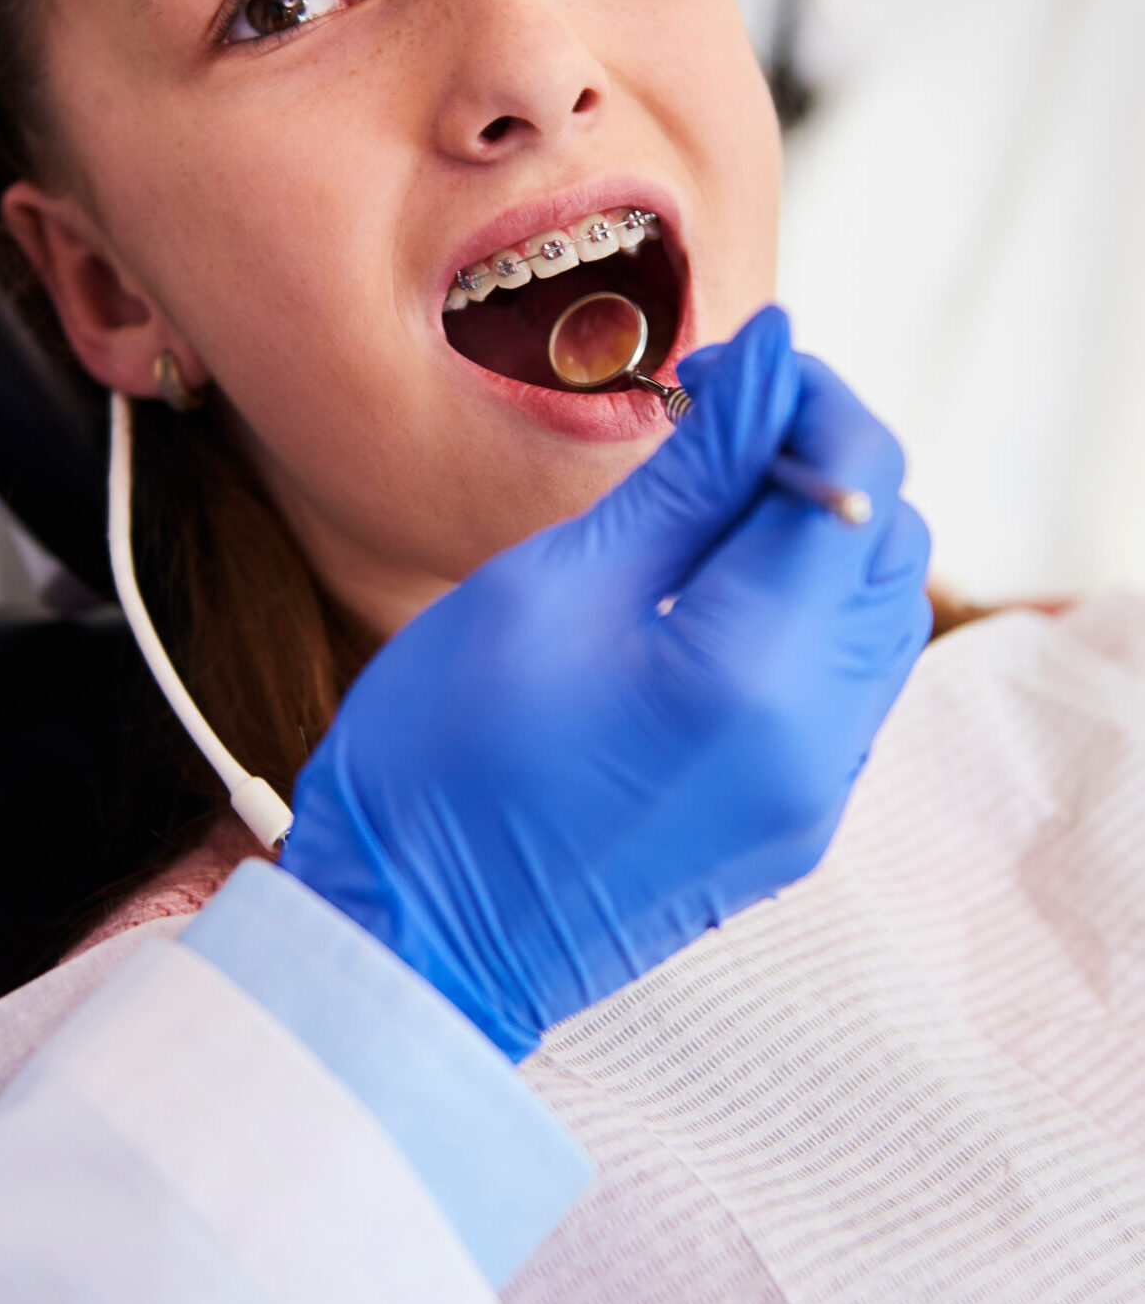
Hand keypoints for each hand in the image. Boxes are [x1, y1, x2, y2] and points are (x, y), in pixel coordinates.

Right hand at [281, 307, 931, 1059]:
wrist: (414, 942)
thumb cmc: (444, 755)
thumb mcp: (556, 584)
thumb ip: (691, 474)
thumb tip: (775, 360)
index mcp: (755, 669)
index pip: (856, 476)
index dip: (803, 394)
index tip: (720, 370)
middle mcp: (817, 738)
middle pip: (888, 540)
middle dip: (816, 458)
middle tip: (710, 433)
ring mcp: (814, 791)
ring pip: (879, 611)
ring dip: (816, 534)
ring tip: (706, 514)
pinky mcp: (793, 821)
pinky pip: (847, 684)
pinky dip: (807, 612)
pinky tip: (715, 599)